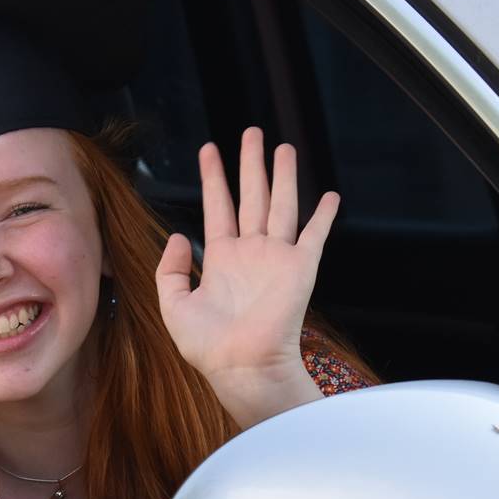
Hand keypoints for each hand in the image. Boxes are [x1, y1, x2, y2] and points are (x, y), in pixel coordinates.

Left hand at [154, 127, 337, 427]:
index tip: (209, 149)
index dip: (213, 177)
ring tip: (283, 147)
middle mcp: (251, 253)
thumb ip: (169, 270)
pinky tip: (329, 196)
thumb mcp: (173, 306)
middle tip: (252, 132)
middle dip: (251, 164)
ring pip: (281, 205)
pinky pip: (314, 236)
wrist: (242, 367)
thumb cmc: (208, 346)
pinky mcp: (300, 268)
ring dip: (283, 176)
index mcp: (221, 260)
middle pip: (252, 197)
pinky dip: (323, 215)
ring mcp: (276, 259)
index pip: (218, 207)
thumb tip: (178, 235)